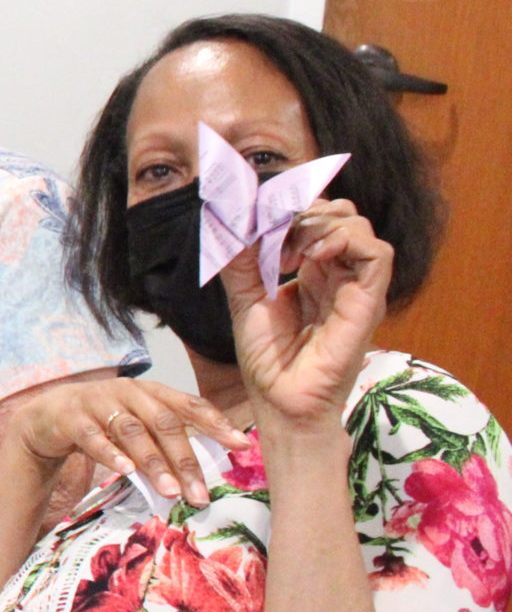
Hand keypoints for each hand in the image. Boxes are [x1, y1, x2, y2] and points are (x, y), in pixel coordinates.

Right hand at [5, 378, 248, 507]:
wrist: (46, 417)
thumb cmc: (102, 424)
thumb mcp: (137, 426)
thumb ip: (165, 440)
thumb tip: (204, 475)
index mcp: (151, 392)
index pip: (189, 405)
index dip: (216, 423)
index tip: (242, 445)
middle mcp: (128, 391)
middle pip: (164, 423)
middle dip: (185, 460)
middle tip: (200, 494)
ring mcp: (98, 401)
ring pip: (133, 432)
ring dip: (154, 463)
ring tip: (170, 491)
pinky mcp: (71, 417)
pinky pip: (93, 436)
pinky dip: (110, 453)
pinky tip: (124, 471)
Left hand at [226, 198, 390, 437]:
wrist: (281, 401)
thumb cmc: (268, 359)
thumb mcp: (244, 298)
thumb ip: (241, 260)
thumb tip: (233, 220)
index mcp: (311, 271)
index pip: (316, 219)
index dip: (290, 210)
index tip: (259, 221)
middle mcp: (337, 274)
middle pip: (339, 214)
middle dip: (303, 212)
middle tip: (275, 238)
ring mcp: (356, 285)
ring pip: (357, 225)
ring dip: (319, 225)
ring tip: (290, 253)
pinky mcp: (370, 299)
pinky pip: (377, 253)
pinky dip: (345, 240)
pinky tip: (314, 256)